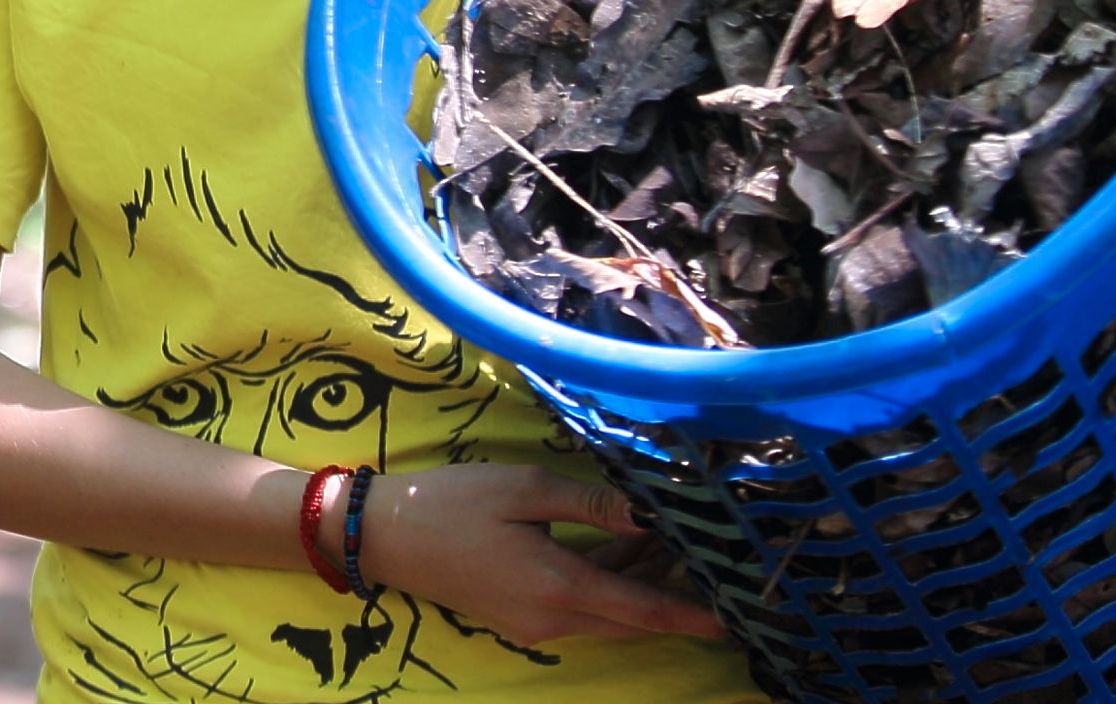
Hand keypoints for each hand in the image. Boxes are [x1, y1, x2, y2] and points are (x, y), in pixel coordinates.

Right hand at [356, 466, 725, 646]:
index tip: (732, 617)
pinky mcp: (521, 621)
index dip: (691, 614)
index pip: (643, 608)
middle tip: (703, 556)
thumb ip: (592, 504)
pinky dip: (605, 585)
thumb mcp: (525, 489)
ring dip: (637, 585)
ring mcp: (536, 625)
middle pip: (631, 618)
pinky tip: (615, 548)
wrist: (383, 536)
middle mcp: (554, 618)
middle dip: (670, 594)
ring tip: (662, 539)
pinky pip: (580, 612)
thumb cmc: (452, 503)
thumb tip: (650, 512)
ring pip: (607, 615)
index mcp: (559, 585)